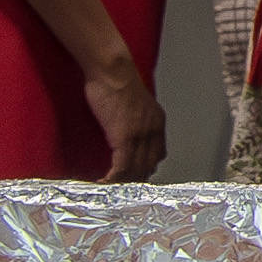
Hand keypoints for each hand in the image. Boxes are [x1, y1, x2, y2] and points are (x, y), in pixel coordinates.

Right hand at [83, 62, 164, 182]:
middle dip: (135, 180)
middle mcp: (154, 130)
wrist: (112, 70)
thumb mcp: (133, 103)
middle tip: (121, 190)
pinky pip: (122, 167)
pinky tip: (103, 183)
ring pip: (136, 169)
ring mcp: (141, 135)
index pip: (158, 154)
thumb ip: (135, 118)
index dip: (146, 168)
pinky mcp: (124, 137)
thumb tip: (128, 130)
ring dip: (123, 183)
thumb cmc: (116, 82)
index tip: (135, 178)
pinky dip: (113, 179)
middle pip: (148, 165)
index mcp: (157, 122)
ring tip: (110, 191)